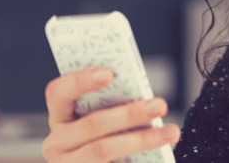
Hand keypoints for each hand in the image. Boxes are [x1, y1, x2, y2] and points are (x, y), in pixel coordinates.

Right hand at [41, 68, 179, 161]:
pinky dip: (138, 160)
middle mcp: (56, 143)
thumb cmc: (101, 139)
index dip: (80, 81)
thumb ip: (110, 106)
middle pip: (92, 124)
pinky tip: (161, 155)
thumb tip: (142, 94)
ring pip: (103, 149)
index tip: (109, 73)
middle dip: (130, 113)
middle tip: (160, 104)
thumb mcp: (97, 121)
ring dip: (142, 139)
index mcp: (60, 117)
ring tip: (171, 132)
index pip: (58, 93)